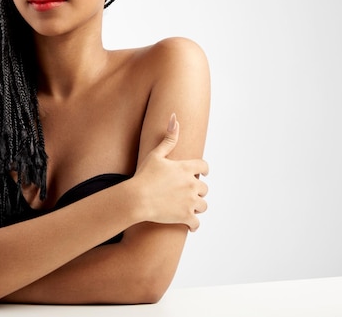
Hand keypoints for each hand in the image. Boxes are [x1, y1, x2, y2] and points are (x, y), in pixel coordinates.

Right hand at [134, 114, 208, 230]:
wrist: (137, 199)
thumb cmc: (144, 176)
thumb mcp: (156, 154)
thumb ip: (169, 138)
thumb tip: (174, 117)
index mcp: (187, 168)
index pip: (204, 167)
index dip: (203, 170)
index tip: (201, 174)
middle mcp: (192, 184)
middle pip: (204, 188)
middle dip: (197, 191)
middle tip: (186, 193)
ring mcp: (190, 201)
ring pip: (203, 206)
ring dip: (197, 207)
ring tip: (187, 208)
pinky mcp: (186, 217)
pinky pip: (197, 223)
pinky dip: (193, 225)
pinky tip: (189, 225)